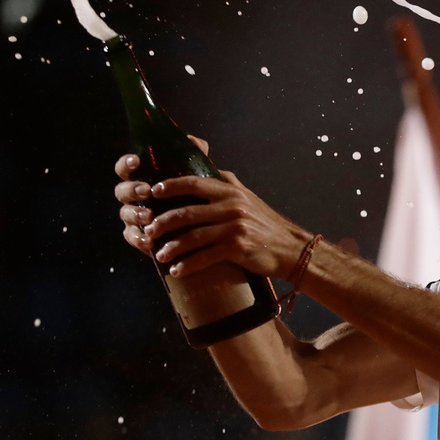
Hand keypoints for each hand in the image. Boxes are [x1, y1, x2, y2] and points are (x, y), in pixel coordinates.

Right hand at [113, 135, 209, 253]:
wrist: (199, 226)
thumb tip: (194, 141)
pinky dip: (139, 239)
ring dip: (136, 214)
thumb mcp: (195, 176)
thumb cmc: (193, 195)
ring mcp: (134, 216)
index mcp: (142, 178)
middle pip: (121, 190)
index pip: (125, 167)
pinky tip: (150, 241)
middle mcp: (134, 196)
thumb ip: (194, 157)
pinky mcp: (138, 236)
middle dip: (132, 189)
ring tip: (150, 216)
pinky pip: (132, 237)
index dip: (127, 163)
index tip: (137, 161)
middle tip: (147, 190)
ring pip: (125, 213)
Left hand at [140, 169, 311, 280]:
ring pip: (193, 236)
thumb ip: (226, 184)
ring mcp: (235, 227)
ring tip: (159, 254)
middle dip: (163, 222)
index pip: (194, 182)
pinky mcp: (238, 248)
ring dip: (172, 247)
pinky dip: (188, 265)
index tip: (154, 192)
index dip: (171, 186)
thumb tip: (207, 169)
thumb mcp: (248, 197)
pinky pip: (205, 257)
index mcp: (231, 191)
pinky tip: (177, 270)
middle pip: (188, 212)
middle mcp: (232, 206)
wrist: (290, 248)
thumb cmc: (265, 223)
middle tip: (149, 230)